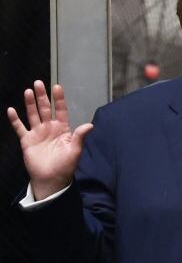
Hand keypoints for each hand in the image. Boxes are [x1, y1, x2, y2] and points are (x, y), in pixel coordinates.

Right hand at [7, 80, 92, 199]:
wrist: (51, 178)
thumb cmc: (65, 165)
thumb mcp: (75, 150)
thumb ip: (80, 136)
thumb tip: (90, 125)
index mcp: (63, 129)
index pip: (61, 110)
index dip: (59, 99)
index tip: (57, 87)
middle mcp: (50, 128)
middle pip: (45, 109)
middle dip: (42, 96)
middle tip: (38, 83)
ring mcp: (38, 133)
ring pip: (33, 114)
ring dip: (30, 103)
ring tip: (28, 91)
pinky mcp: (27, 140)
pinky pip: (20, 128)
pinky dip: (15, 119)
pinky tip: (11, 110)